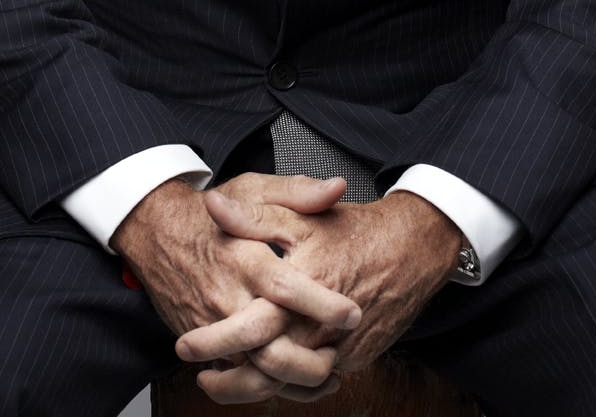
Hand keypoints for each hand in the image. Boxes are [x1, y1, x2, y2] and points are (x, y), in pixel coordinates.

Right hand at [111, 173, 361, 402]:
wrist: (155, 234)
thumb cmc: (210, 214)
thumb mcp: (252, 190)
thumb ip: (297, 192)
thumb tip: (337, 187)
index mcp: (244, 257)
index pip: (284, 288)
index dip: (321, 305)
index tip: (353, 314)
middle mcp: (227, 296)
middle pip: (269, 344)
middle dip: (310, 362)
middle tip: (342, 355)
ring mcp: (212, 325)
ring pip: (254, 370)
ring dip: (294, 380)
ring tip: (329, 372)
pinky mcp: (203, 343)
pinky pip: (237, 377)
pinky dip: (268, 385)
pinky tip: (297, 379)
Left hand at [177, 188, 462, 388]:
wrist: (411, 249)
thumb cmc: (352, 229)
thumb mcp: (299, 213)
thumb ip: (254, 215)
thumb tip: (212, 204)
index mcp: (301, 286)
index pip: (251, 327)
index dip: (214, 341)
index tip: (184, 346)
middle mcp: (319, 324)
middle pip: (266, 368)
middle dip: (228, 380)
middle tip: (199, 374)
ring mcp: (338, 346)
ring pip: (288, 385)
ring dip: (252, 390)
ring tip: (222, 383)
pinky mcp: (351, 358)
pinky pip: (312, 383)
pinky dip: (285, 386)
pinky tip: (264, 378)